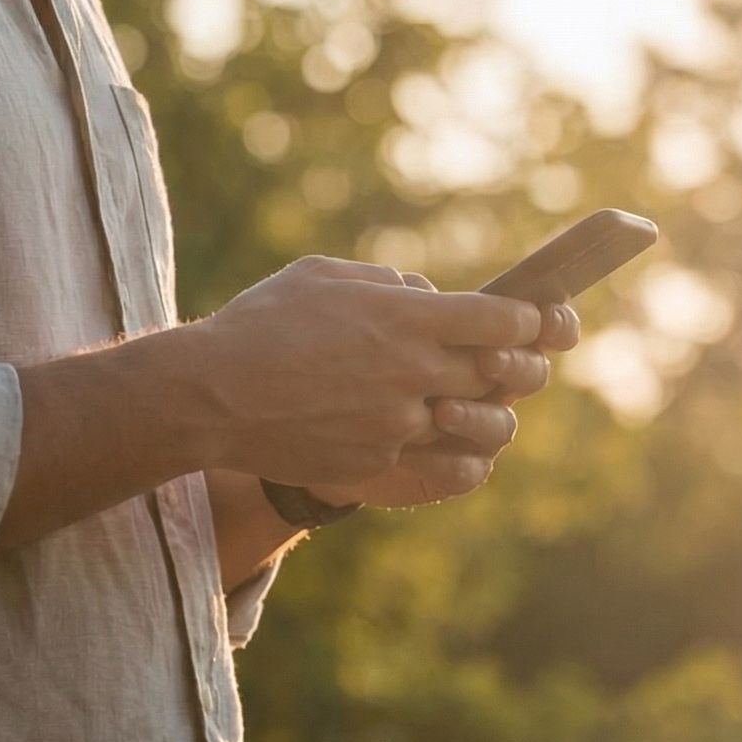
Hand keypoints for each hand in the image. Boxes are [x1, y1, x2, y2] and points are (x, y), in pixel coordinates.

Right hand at [192, 255, 545, 494]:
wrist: (212, 396)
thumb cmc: (262, 323)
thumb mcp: (322, 275)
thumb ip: (384, 281)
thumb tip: (423, 294)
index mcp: (406, 319)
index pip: (502, 321)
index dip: (527, 320)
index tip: (529, 319)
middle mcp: (414, 372)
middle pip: (502, 374)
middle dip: (521, 365)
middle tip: (520, 360)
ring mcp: (399, 426)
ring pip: (479, 425)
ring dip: (489, 413)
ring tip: (479, 404)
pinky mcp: (380, 465)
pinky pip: (442, 466)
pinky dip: (456, 455)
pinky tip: (453, 446)